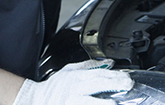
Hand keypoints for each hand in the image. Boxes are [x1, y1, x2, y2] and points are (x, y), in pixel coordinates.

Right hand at [13, 59, 132, 104]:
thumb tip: (108, 63)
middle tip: (128, 86)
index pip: (98, 74)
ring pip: (91, 103)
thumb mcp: (69, 71)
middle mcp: (76, 91)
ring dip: (104, 103)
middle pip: (97, 85)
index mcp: (77, 78)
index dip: (113, 76)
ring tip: (116, 104)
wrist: (36, 101)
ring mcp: (73, 103)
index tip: (126, 78)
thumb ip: (89, 66)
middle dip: (114, 85)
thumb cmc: (55, 87)